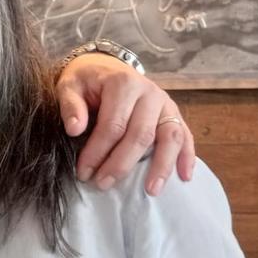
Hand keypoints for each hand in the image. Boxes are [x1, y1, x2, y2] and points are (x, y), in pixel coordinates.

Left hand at [56, 53, 195, 195]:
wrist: (105, 67)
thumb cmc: (87, 81)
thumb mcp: (69, 85)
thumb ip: (70, 105)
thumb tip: (74, 129)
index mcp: (123, 83)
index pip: (112, 125)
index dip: (97, 152)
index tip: (83, 172)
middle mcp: (149, 92)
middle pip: (140, 135)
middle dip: (121, 164)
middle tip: (103, 184)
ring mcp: (165, 103)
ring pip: (170, 136)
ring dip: (162, 165)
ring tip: (151, 190)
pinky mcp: (173, 113)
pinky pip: (185, 135)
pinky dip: (187, 157)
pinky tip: (185, 177)